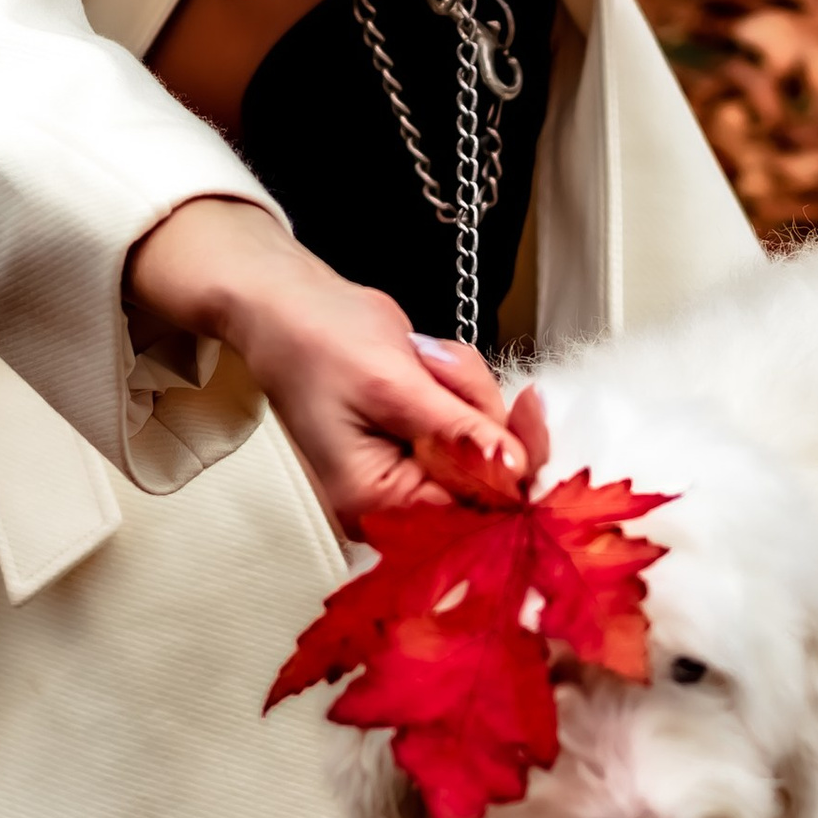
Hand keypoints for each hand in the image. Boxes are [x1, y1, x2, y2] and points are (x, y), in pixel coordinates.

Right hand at [125, 196, 516, 530]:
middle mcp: (397, 500)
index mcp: (377, 504)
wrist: (290, 305)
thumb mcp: (391, 384)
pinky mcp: (425, 440)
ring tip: (417, 357)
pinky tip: (422, 360)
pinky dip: (461, 381)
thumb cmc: (315, 342)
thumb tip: (514, 469)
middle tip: (434, 365)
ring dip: (465, 386)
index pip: (472, 512)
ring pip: (489, 439)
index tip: (528, 410)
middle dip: (475, 408)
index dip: (511, 465)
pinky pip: (475, 418)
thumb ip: (456, 432)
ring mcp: (413, 470)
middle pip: (489, 476)